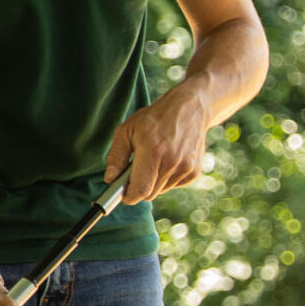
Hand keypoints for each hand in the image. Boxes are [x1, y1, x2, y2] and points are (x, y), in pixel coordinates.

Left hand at [104, 84, 212, 204]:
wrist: (190, 109)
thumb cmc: (154, 119)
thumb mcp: (127, 130)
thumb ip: (116, 156)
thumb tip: (110, 179)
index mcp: (153, 152)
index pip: (140, 190)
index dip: (129, 196)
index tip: (123, 193)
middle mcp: (171, 162)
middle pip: (149, 194)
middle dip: (140, 187)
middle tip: (136, 170)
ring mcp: (185, 168)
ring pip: (161, 190)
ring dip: (154, 182)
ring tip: (154, 160)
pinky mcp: (194, 172)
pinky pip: (174, 185)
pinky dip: (167, 178)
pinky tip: (168, 160)